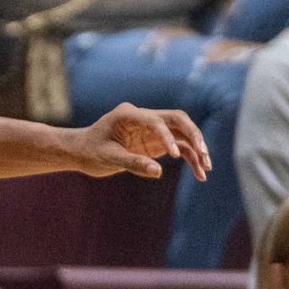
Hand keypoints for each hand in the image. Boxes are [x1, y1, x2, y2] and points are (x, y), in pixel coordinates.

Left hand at [69, 102, 210, 180]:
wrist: (82, 151)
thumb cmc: (90, 152)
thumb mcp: (108, 158)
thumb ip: (132, 162)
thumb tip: (158, 172)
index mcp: (128, 114)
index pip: (156, 121)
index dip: (167, 136)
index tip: (173, 155)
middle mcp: (144, 117)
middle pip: (177, 119)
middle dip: (193, 135)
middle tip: (203, 153)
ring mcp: (153, 128)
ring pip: (182, 133)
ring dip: (196, 149)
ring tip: (206, 169)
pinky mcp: (157, 140)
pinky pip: (180, 146)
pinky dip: (190, 158)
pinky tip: (199, 174)